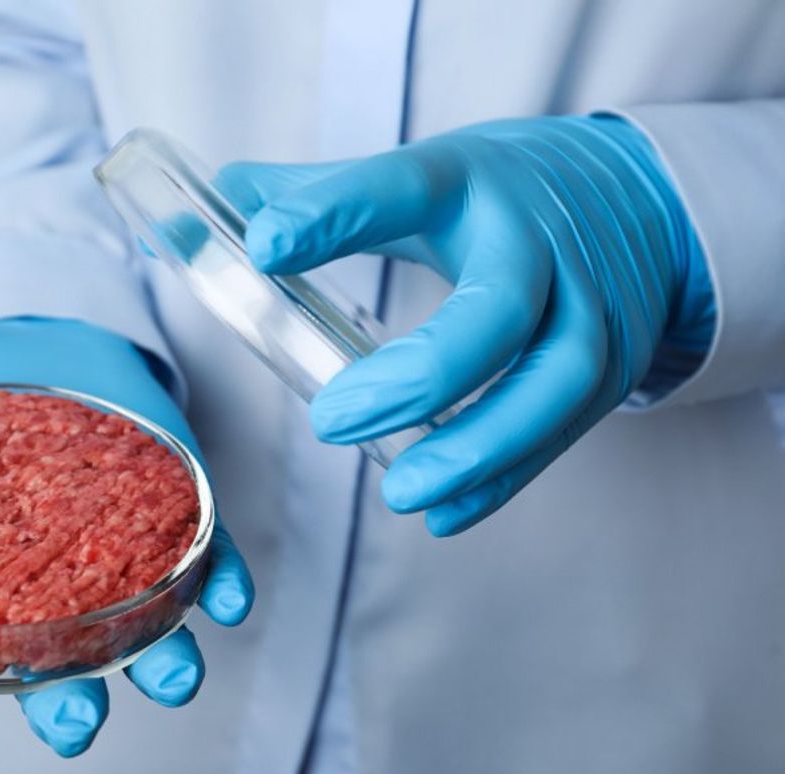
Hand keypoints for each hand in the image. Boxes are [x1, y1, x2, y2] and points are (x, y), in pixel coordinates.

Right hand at [0, 318, 252, 759]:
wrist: (25, 330)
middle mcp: (37, 583)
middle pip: (45, 662)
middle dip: (59, 700)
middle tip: (70, 722)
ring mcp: (108, 546)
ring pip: (133, 624)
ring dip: (158, 661)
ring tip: (172, 677)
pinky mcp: (167, 504)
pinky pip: (205, 554)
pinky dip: (223, 582)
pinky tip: (231, 601)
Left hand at [216, 115, 713, 535]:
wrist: (640, 199)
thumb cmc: (501, 193)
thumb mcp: (423, 172)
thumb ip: (321, 191)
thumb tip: (221, 195)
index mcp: (468, 181)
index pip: (401, 189)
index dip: (333, 214)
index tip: (264, 245)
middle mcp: (539, 241)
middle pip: (499, 309)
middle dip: (421, 374)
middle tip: (332, 420)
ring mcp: (591, 305)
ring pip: (554, 382)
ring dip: (477, 446)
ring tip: (402, 493)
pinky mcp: (615, 363)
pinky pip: (564, 430)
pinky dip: (505, 477)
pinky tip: (445, 513)